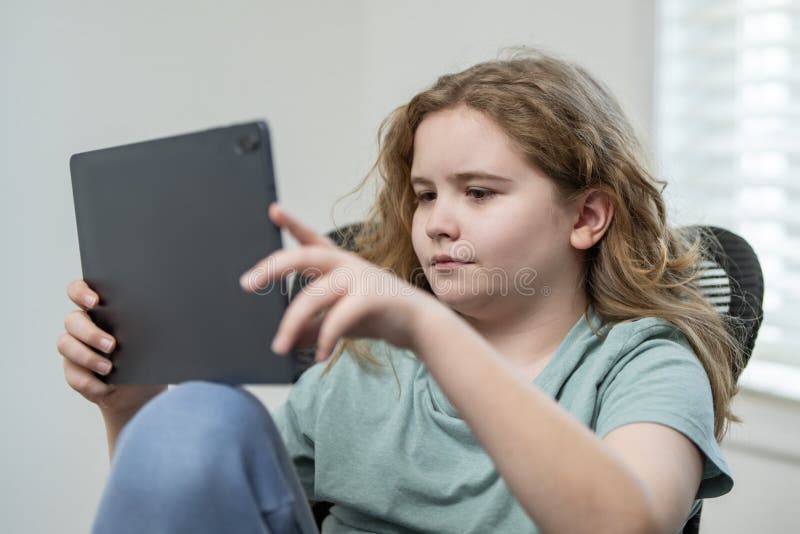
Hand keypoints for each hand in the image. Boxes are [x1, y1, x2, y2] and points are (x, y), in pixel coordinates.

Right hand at [57, 280, 165, 415]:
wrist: (140, 387)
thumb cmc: (145, 352)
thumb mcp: (148, 335)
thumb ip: (141, 321)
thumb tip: (148, 315)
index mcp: (99, 309)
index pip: (78, 291)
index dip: (81, 292)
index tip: (95, 302)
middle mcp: (82, 325)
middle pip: (72, 320)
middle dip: (90, 332)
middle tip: (112, 345)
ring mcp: (74, 348)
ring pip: (65, 345)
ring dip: (88, 357)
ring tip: (109, 368)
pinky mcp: (73, 371)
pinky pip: (73, 375)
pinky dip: (91, 382)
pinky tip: (106, 386)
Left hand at [240, 203, 442, 360]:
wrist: (419, 326)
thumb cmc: (377, 316)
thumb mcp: (338, 319)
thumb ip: (312, 326)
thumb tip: (288, 341)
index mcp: (338, 264)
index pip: (311, 240)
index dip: (292, 224)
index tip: (273, 210)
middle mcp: (346, 265)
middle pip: (304, 258)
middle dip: (273, 267)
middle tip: (246, 283)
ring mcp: (360, 279)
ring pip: (314, 296)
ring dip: (291, 324)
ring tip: (279, 348)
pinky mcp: (372, 298)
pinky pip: (338, 318)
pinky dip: (325, 338)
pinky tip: (319, 356)